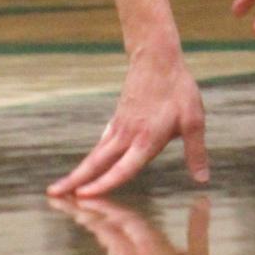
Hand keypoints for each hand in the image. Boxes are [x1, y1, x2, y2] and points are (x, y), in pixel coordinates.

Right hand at [47, 45, 209, 198]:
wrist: (156, 57)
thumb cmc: (177, 88)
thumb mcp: (194, 120)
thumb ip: (196, 152)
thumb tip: (202, 180)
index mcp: (146, 140)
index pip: (122, 168)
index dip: (104, 184)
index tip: (83, 196)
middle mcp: (127, 136)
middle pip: (97, 163)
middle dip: (75, 181)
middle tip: (52, 194)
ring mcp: (119, 127)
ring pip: (95, 154)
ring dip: (78, 171)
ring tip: (61, 186)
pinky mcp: (118, 119)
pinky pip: (101, 143)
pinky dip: (92, 157)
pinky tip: (90, 163)